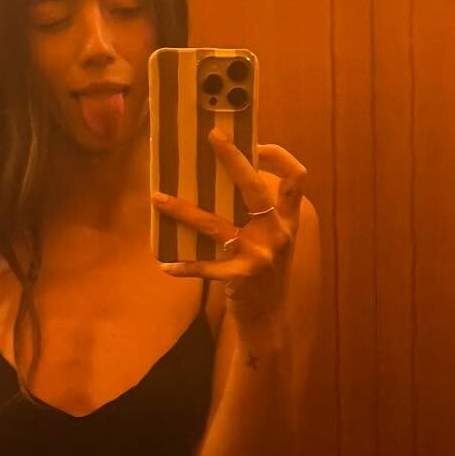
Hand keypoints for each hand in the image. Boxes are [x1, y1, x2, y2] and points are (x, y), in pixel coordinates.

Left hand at [151, 129, 305, 332]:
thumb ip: (261, 217)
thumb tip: (221, 184)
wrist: (268, 318)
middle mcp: (277, 234)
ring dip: (182, 210)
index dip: (280, 157)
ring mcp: (259, 255)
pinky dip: (182, 265)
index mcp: (288, 222)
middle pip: (255, 188)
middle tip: (213, 137)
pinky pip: (203, 266)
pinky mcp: (239, 276)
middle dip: (233, 158)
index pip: (297, 180)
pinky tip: (165, 265)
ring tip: (157, 198)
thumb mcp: (274, 242)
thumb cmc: (266, 275)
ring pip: (215, 224)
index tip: (258, 143)